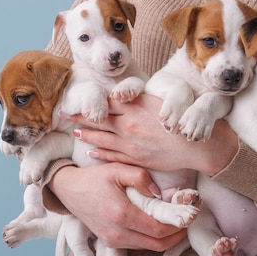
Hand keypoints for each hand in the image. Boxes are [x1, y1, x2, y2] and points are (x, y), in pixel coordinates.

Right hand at [48, 162, 185, 250]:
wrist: (69, 191)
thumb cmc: (95, 178)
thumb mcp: (119, 169)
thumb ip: (142, 178)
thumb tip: (162, 194)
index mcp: (121, 214)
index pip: (159, 230)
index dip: (178, 226)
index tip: (190, 216)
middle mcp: (117, 233)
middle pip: (157, 244)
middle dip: (176, 235)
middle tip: (187, 221)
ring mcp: (112, 241)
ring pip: (149, 247)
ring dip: (165, 238)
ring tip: (175, 221)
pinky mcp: (110, 243)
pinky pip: (138, 245)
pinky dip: (152, 238)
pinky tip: (158, 224)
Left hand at [61, 94, 238, 175]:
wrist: (193, 145)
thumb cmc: (180, 121)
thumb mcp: (159, 103)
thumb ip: (139, 101)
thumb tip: (122, 97)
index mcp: (135, 108)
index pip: (106, 103)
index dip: (90, 102)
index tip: (76, 99)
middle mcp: (129, 125)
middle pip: (99, 119)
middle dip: (79, 117)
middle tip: (63, 114)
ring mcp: (130, 143)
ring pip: (102, 138)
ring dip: (86, 134)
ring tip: (73, 132)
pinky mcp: (135, 158)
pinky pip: (112, 155)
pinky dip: (100, 153)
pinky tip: (91, 152)